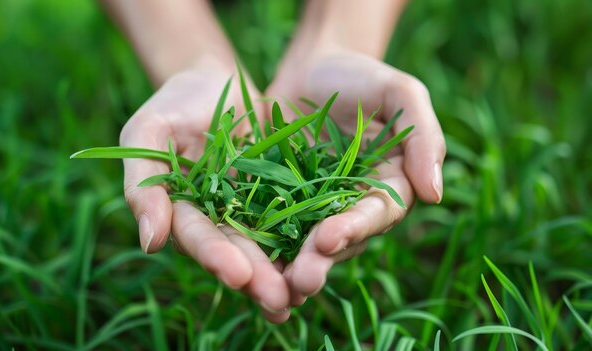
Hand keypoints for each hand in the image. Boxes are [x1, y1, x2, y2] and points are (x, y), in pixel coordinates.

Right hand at [120, 65, 290, 322]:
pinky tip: (328, 257)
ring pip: (269, 243)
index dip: (215, 256)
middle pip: (237, 250)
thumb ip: (143, 185)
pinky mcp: (281, 194)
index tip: (238, 275)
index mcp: (182, 210)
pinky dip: (308, 238)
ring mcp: (251, 209)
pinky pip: (297, 217)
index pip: (197, 236)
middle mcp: (218, 218)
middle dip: (257, 277)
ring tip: (304, 293)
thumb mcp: (147, 131)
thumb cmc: (174, 103)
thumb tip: (150, 243)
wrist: (217, 81)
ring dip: (285, 271)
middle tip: (279, 300)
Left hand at [266, 51, 445, 305]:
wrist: (311, 68)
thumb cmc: (360, 76)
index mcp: (388, 186)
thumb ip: (422, 137)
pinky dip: (261, 250)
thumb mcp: (398, 92)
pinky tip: (245, 269)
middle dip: (320, 260)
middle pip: (340, 239)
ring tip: (274, 289)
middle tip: (301, 281)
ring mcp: (315, 207)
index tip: (328, 238)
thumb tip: (435, 195)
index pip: (377, 214)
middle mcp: (353, 205)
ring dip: (290, 267)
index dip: (354, 228)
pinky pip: (272, 228)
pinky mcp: (280, 202)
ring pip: (304, 244)